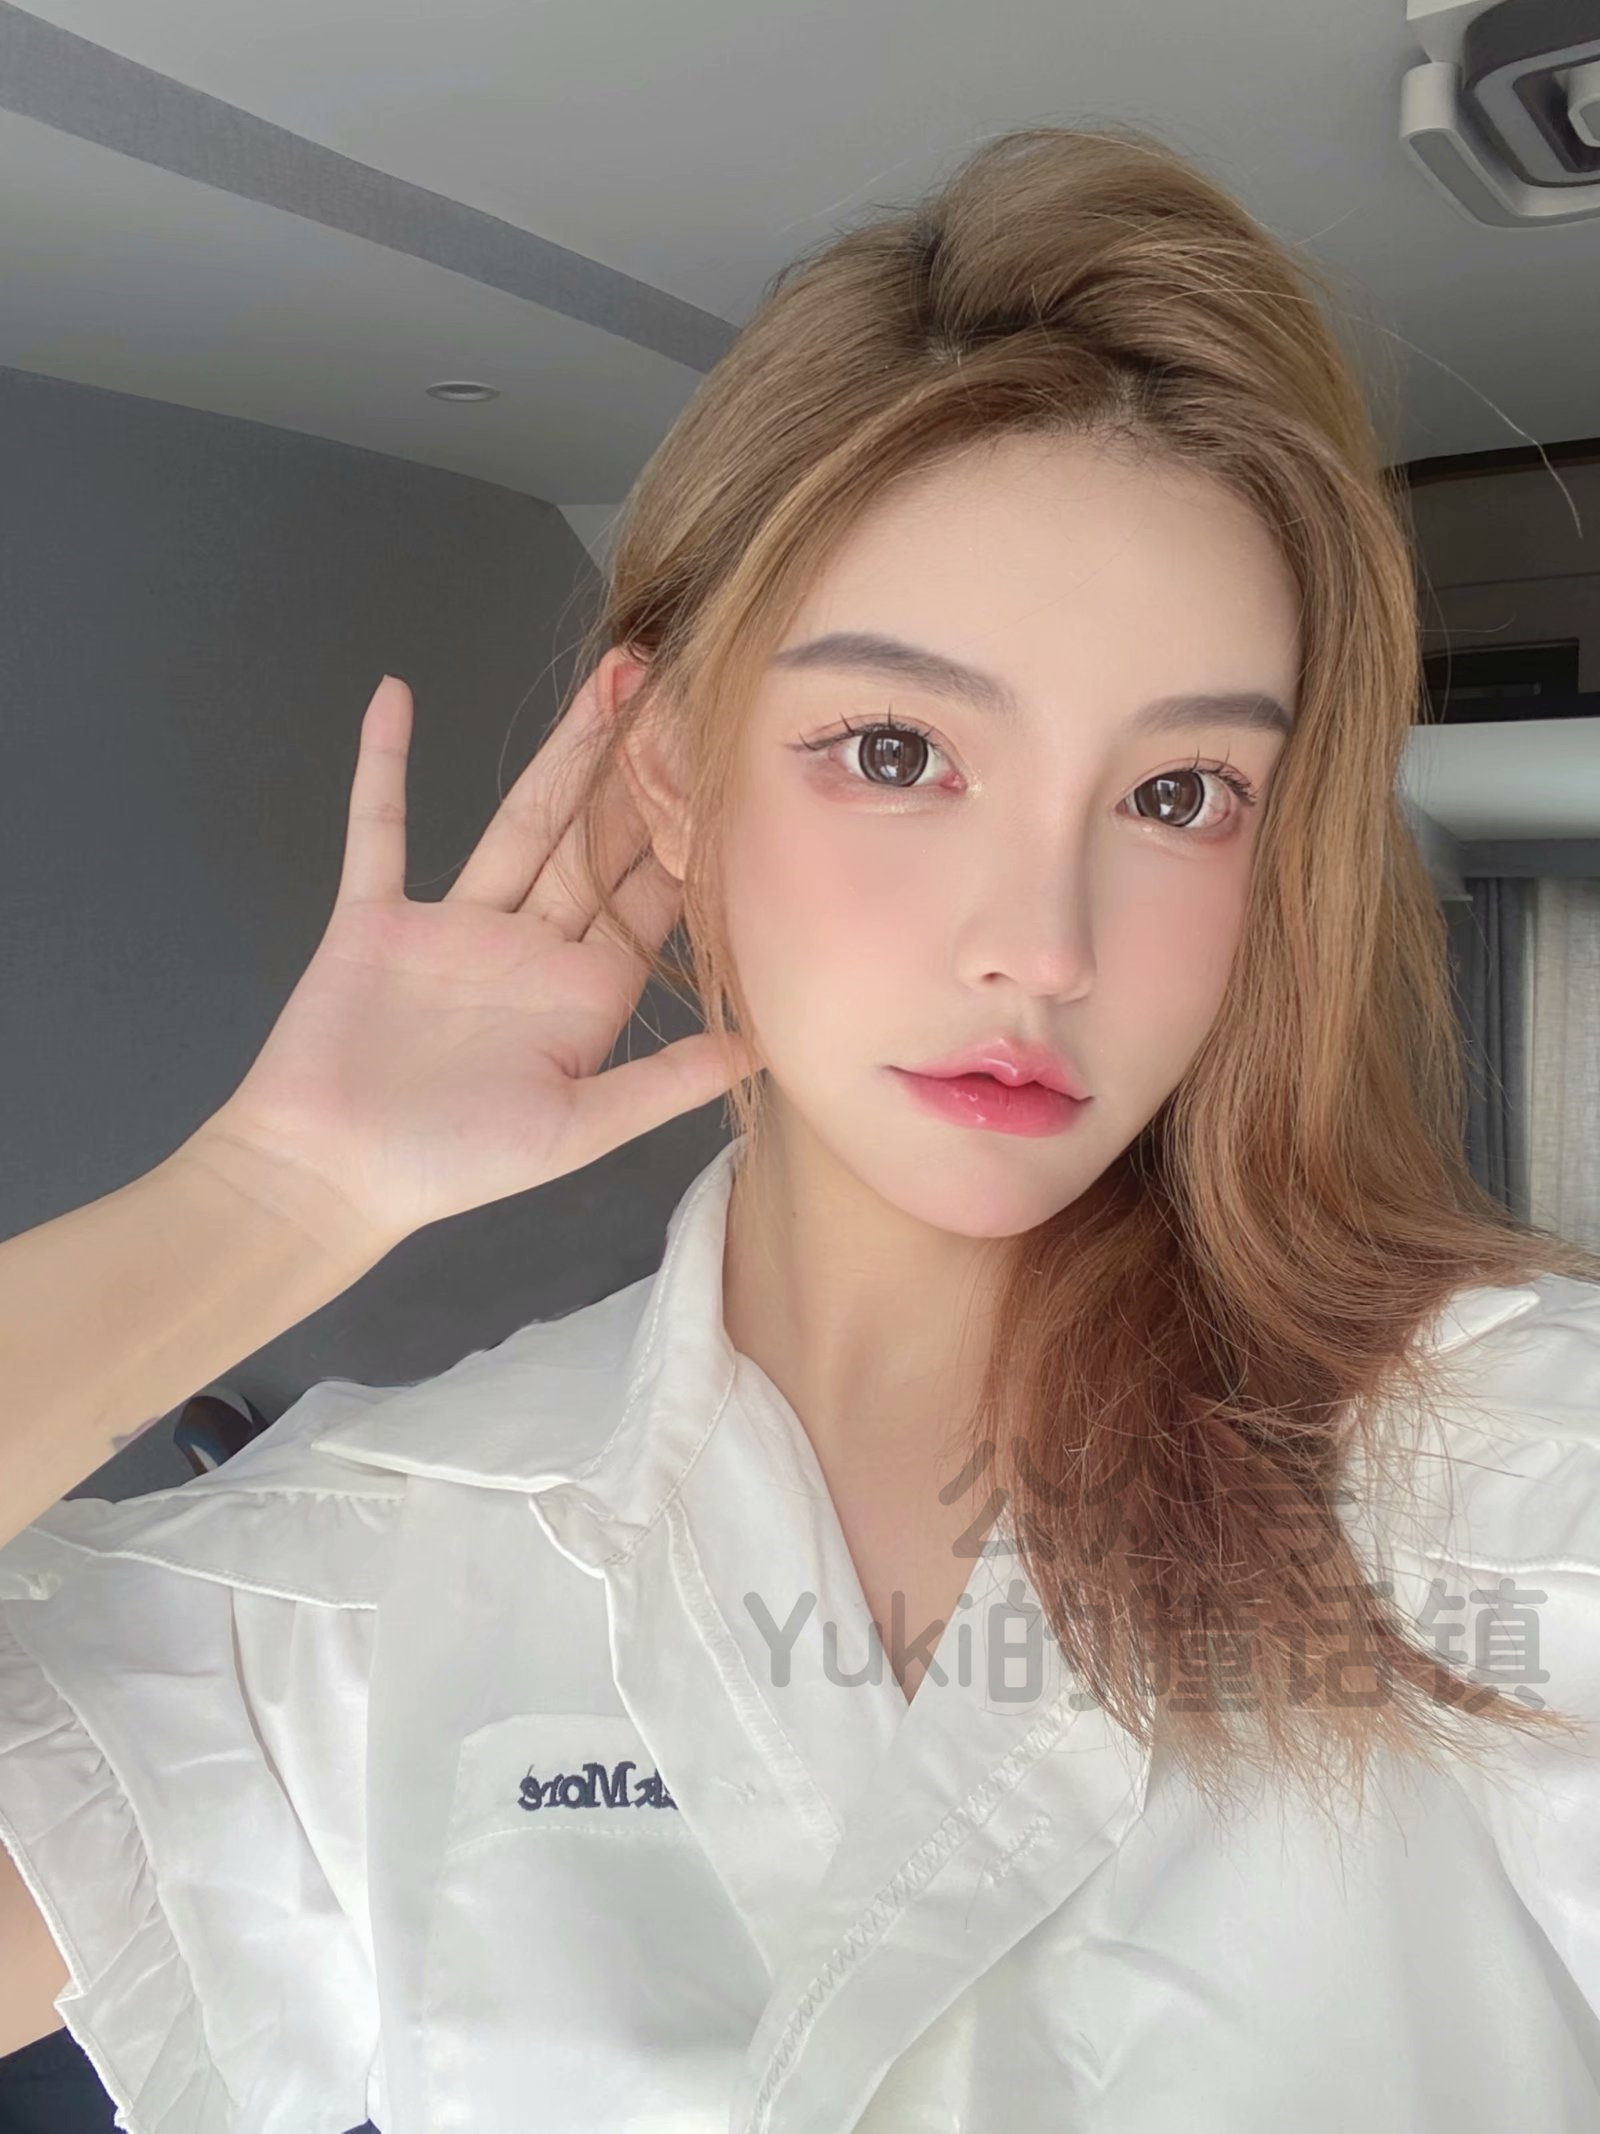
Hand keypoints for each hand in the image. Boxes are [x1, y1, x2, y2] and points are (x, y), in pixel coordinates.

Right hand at [199, 668, 757, 1250]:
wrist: (328, 1177)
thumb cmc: (452, 1166)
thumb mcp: (577, 1128)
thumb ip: (664, 1082)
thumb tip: (761, 1048)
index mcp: (584, 994)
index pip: (653, 900)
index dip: (693, 836)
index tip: (734, 768)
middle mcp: (529, 948)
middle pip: (596, 842)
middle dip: (638, 773)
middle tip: (682, 694)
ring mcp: (453, 927)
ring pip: (519, 821)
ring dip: (558, 754)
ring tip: (602, 681)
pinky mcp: (377, 918)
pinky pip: (379, 828)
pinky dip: (385, 764)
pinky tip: (395, 695)